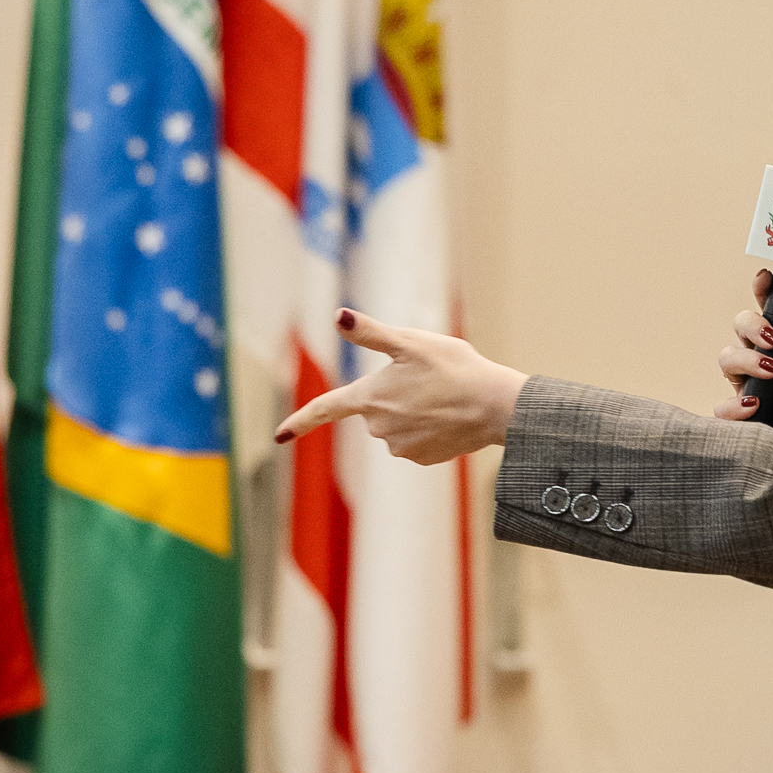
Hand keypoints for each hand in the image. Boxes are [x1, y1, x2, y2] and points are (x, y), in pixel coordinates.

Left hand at [275, 310, 528, 464]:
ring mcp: (400, 446)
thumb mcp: (412, 342)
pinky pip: (417, 440)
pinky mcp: (422, 458)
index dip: (299, 422)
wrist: (494, 406)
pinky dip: (429, 427)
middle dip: (393, 394)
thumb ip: (371, 332)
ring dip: (413, 411)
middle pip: (374, 408)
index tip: (277, 436)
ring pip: (397, 425)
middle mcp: (379, 427)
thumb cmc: (454, 368)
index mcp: (369, 397)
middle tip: (428, 378)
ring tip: (443, 396)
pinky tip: (450, 416)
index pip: (324, 409)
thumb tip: (339, 315)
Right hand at [714, 268, 772, 429]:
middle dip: (751, 326)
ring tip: (771, 369)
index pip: (768, 315)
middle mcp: (764, 367)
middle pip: (739, 332)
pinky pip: (721, 409)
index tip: (765, 279)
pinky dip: (733, 405)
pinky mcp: (745, 423)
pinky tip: (754, 405)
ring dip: (745, 359)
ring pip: (727, 361)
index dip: (761, 293)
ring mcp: (751, 393)